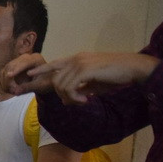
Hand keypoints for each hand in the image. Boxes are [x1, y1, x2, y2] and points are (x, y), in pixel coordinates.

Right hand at [1, 53, 49, 95]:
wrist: (46, 81)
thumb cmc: (46, 82)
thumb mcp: (39, 85)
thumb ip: (28, 87)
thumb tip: (16, 92)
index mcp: (35, 58)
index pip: (24, 63)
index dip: (16, 70)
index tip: (9, 76)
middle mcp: (26, 57)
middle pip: (12, 65)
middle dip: (9, 78)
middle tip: (10, 90)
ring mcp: (18, 61)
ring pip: (6, 68)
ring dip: (5, 80)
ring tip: (10, 91)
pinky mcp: (13, 66)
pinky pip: (3, 72)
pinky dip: (3, 81)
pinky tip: (6, 88)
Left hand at [15, 52, 160, 104]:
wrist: (132, 68)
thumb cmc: (115, 75)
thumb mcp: (93, 83)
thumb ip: (80, 88)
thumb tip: (68, 99)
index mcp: (77, 59)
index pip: (54, 63)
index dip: (41, 69)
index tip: (30, 74)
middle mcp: (76, 59)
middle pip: (54, 80)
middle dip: (61, 95)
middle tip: (77, 102)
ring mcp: (80, 63)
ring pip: (60, 85)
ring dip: (69, 98)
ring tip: (83, 101)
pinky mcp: (85, 69)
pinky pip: (69, 88)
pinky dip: (74, 98)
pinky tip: (86, 100)